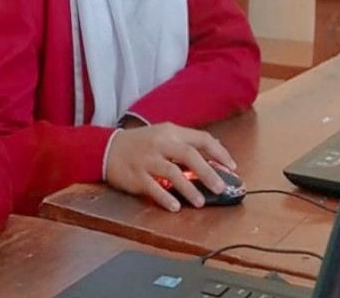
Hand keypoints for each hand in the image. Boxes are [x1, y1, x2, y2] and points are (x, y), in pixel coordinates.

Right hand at [105, 122, 235, 211]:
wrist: (108, 148)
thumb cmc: (141, 143)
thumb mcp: (164, 134)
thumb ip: (187, 142)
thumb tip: (216, 151)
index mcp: (170, 132)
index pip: (201, 139)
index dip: (219, 153)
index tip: (232, 167)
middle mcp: (160, 144)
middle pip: (189, 155)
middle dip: (208, 172)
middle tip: (221, 188)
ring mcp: (147, 160)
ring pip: (172, 172)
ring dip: (189, 188)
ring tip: (200, 202)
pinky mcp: (136, 175)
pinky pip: (153, 188)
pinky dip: (165, 198)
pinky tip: (175, 207)